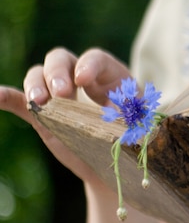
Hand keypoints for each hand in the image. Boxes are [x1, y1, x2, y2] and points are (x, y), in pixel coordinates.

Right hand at [0, 47, 130, 183]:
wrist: (119, 163)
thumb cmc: (136, 139)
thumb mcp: (140, 126)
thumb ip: (133, 118)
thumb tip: (132, 122)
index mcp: (111, 76)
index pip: (95, 58)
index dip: (89, 65)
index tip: (83, 81)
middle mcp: (81, 78)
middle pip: (61, 59)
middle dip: (58, 73)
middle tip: (62, 94)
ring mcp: (59, 95)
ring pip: (38, 75)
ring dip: (35, 85)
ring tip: (38, 102)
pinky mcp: (42, 114)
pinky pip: (18, 100)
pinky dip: (5, 96)